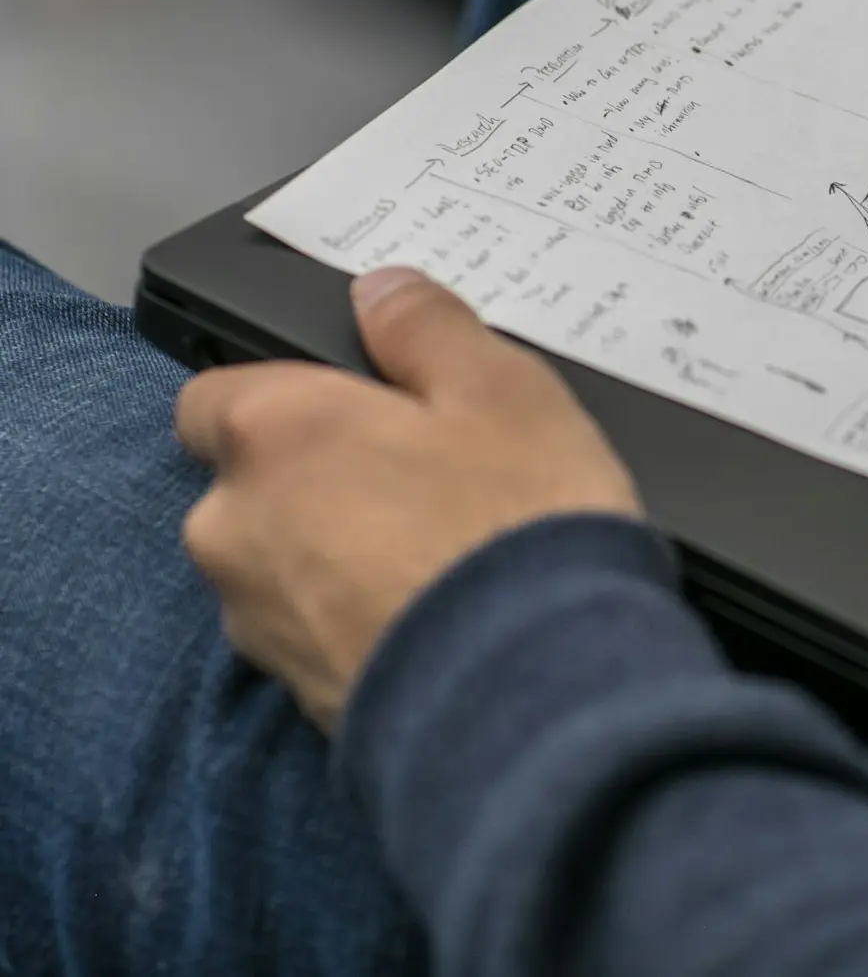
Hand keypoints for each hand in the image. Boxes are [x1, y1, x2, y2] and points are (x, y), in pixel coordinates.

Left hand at [176, 267, 641, 730]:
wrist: (533, 693)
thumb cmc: (513, 526)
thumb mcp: (502, 388)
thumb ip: (427, 328)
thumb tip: (383, 291)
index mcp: (272, 433)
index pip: (214, 395)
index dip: (285, 394)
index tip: (357, 404)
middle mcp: (235, 527)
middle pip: (251, 486)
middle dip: (318, 481)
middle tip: (424, 479)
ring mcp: (258, 622)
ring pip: (280, 566)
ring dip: (336, 556)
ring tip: (441, 556)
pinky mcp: (296, 696)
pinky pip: (317, 636)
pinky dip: (360, 621)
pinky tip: (438, 617)